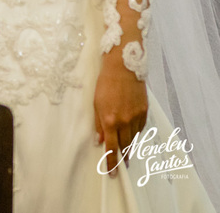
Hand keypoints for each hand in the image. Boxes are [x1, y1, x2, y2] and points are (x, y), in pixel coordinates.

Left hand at [94, 58, 147, 174]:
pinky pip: (140, 128)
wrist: (123, 68)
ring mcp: (137, 117)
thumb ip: (98, 124)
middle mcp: (125, 121)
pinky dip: (135, 133)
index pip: (111, 147)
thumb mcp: (96, 103)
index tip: (112, 173)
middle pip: (125, 146)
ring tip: (125, 154)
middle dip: (122, 157)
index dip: (111, 161)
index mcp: (110, 120)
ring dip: (129, 146)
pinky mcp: (145, 112)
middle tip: (120, 167)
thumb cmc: (105, 83)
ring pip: (133, 138)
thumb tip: (99, 141)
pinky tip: (131, 133)